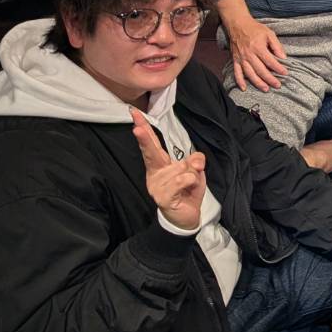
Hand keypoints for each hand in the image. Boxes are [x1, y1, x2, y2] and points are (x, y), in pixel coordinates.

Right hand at [131, 108, 206, 230]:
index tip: (135, 113)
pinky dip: (190, 181)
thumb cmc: (187, 191)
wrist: (186, 218)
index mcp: (160, 165)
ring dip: (191, 174)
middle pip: (151, 152)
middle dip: (145, 139)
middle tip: (137, 128)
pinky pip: (181, 181)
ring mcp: (157, 186)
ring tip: (188, 185)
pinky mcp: (162, 197)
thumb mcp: (195, 172)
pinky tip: (188, 187)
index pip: (152, 144)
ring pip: (179, 167)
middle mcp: (155, 173)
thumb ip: (195, 161)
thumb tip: (196, 159)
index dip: (144, 128)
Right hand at [223, 11, 287, 92]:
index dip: (278, 68)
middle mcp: (249, 54)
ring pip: (249, 74)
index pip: (270, 61)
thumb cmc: (255, 29)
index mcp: (258, 47)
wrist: (238, 24)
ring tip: (266, 89)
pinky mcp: (235, 60)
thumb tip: (283, 57)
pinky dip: (240, 81)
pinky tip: (244, 88)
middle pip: (260, 70)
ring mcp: (241, 58)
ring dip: (258, 83)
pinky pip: (236, 72)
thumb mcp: (269, 34)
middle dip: (270, 79)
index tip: (285, 73)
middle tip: (278, 85)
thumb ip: (277, 46)